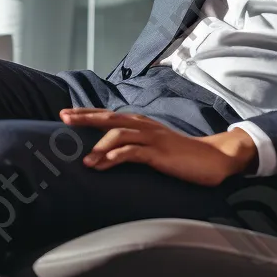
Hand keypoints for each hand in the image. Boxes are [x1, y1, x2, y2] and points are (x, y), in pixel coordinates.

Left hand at [60, 108, 256, 187]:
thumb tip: (105, 156)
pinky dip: (116, 156)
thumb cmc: (181, 155)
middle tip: (63, 118)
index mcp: (140, 123)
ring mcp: (152, 138)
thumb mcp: (153, 148)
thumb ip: (132, 147)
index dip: (86, 113)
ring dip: (99, 146)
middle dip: (85, 117)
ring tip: (84, 161)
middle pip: (109, 117)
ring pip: (119, 134)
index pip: (108, 115)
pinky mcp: (160, 153)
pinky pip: (134, 152)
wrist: (213, 158)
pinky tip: (105, 164)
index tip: (65, 113)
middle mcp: (144, 126)